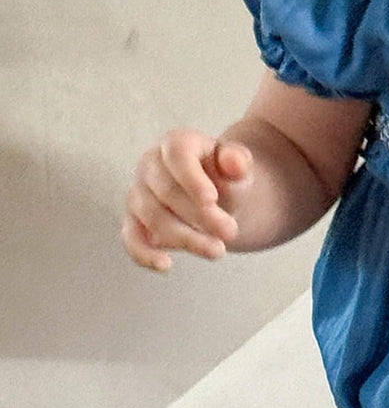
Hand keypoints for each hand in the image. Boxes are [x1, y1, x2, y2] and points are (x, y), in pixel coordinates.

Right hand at [121, 129, 253, 272]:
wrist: (217, 195)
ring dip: (185, 238)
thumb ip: (238, 162)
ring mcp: (138, 193)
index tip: (211, 200)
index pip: (177, 155)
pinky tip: (165, 265)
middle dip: (200, 215)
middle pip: (166, 191)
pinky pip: (131, 238)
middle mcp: (150, 164)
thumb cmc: (226, 176)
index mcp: (176, 142)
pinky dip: (143, 254)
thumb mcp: (238, 166)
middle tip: (231, 232)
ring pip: (152, 218)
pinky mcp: (134, 221)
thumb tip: (235, 161)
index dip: (191, 178)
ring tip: (218, 250)